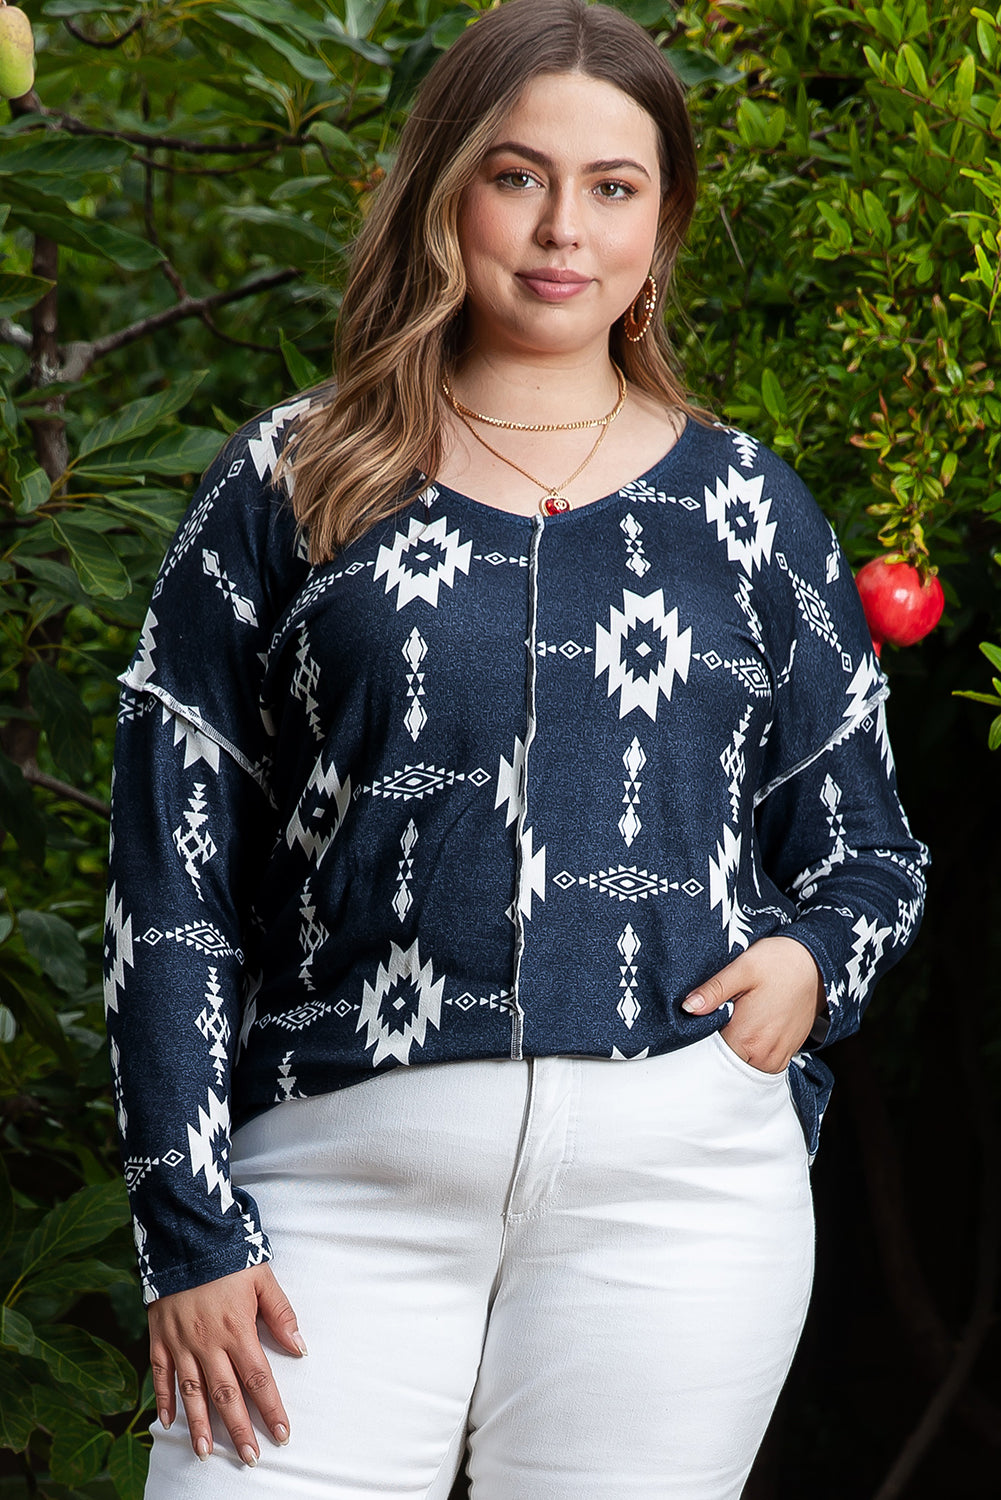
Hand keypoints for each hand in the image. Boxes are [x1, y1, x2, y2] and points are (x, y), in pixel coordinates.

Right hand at [148, 1262, 305, 1465]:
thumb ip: (281, 1313)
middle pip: (226, 1395)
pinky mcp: (159, 1337)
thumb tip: (300, 1347)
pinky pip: (160, 1375)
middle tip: (250, 1457)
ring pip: (192, 1392)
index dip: (271, 1409)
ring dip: (200, 1425)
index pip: (258, 1379)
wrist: (185, 1235)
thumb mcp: (262, 1277)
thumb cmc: (228, 1255)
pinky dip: (164, 1400)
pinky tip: (169, 1423)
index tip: (282, 1434)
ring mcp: (180, 1342)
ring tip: (206, 1453)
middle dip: (239, 1429)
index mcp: (237, 1329)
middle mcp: (208, 1342)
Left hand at [681, 934, 826, 1073]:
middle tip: (714, 1018)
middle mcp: (763, 1057)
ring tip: (732, 1020)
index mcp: (746, 1039)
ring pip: (740, 1063)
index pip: (708, 1052)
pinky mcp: (785, 1055)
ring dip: (732, 1048)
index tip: (696, 1023)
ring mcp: (776, 1059)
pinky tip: (746, 1027)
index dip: (698, 1038)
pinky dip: (747, 1050)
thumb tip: (687, 1007)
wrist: (815, 965)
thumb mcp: (743, 969)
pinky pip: (757, 1062)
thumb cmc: (778, 963)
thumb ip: (714, 991)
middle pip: (725, 1061)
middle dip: (714, 1044)